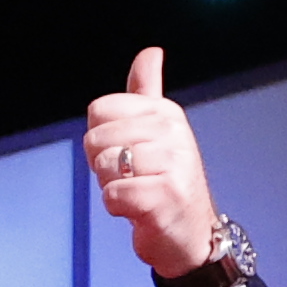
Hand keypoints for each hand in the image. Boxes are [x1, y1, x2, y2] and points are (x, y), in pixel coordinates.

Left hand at [83, 49, 218, 275]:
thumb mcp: (158, 131)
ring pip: (103, 167)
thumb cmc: (166, 182)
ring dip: (112, 187)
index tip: (125, 152)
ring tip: (138, 192)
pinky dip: (118, 208)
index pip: (99, 110)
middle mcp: (172, 132)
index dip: (100, 136)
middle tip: (131, 177)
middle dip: (103, 165)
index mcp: (165, 112)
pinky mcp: (165, 195)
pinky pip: (112, 196)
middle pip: (95, 139)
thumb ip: (147, 92)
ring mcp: (172, 163)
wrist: (191, 234)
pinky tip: (139, 210)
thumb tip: (150, 53)